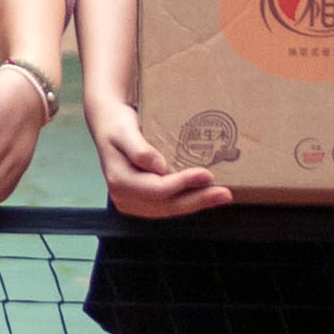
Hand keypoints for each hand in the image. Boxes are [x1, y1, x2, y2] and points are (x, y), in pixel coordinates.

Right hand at [91, 95, 228, 219]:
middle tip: (224, 194)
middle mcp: (124, 197)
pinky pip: (168, 206)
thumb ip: (138, 149)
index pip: (157, 189)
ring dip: (197, 204)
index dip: (183, 184)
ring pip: (170, 209)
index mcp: (120, 181)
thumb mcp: (124, 130)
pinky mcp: (142, 202)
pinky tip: (205, 195)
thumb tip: (157, 166)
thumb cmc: (117, 124)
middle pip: (167, 205)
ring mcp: (132, 202)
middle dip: (198, 200)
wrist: (108, 125)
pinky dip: (188, 201)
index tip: (207, 174)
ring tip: (221, 196)